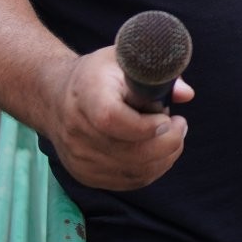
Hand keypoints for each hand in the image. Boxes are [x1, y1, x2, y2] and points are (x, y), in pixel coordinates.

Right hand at [46, 47, 194, 190]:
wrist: (55, 99)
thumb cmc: (97, 76)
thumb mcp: (123, 59)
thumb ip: (156, 73)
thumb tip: (186, 94)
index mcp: (86, 95)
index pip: (112, 119)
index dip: (145, 125)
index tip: (167, 117)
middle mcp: (77, 130)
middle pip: (130, 152)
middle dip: (168, 142)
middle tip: (180, 125)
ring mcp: (80, 157)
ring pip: (135, 171)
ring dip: (165, 157)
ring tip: (173, 135)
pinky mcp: (86, 175)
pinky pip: (129, 181)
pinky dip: (152, 169)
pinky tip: (159, 151)